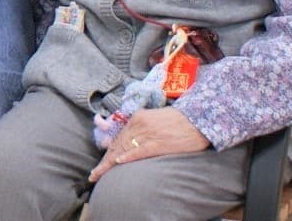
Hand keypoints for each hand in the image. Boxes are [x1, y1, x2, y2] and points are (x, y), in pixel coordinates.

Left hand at [88, 107, 209, 182]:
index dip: (107, 152)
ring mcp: (148, 133)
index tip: (100, 163)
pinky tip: (118, 163)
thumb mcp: (154, 120)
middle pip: (118, 144)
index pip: (118, 137)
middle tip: (95, 174)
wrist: (197, 121)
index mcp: (138, 117)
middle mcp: (139, 124)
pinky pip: (139, 151)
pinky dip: (128, 156)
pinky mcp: (158, 143)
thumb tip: (127, 142)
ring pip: (124, 148)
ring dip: (109, 163)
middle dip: (105, 161)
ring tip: (99, 174)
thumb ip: (140, 128)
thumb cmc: (177, 122)